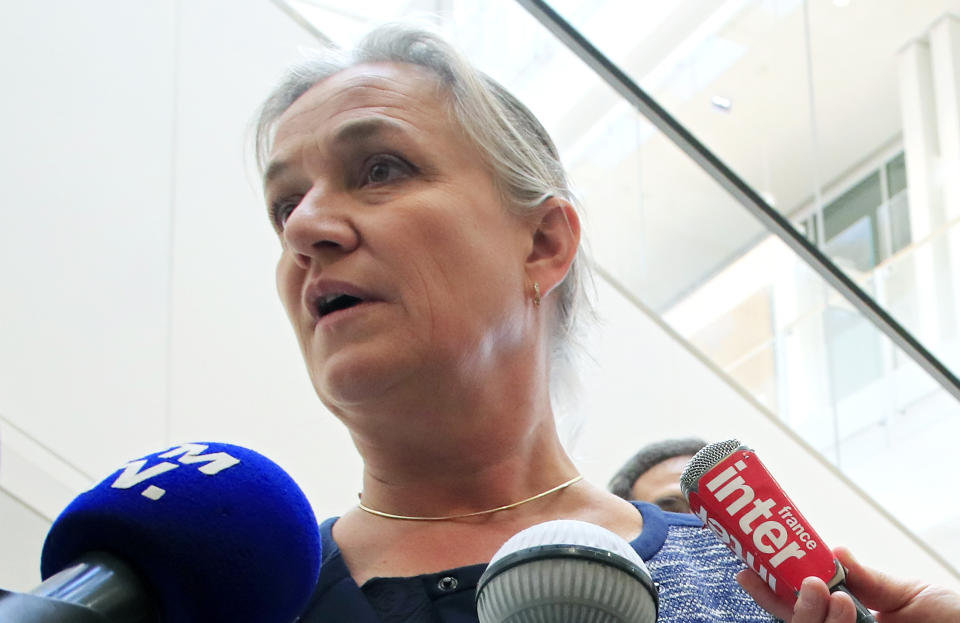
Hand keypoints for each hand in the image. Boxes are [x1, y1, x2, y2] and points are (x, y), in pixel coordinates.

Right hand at [736, 547, 959, 621]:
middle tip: (803, 582)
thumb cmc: (957, 621)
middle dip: (786, 603)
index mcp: (852, 622)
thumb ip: (868, 579)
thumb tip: (830, 550)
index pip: (801, 609)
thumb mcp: (910, 595)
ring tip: (833, 593)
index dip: (772, 592)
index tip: (748, 569)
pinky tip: (846, 610)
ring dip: (812, 617)